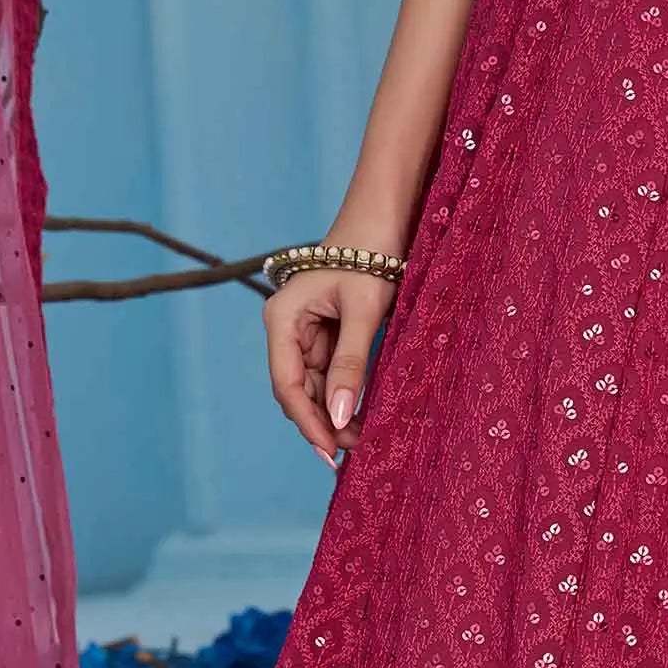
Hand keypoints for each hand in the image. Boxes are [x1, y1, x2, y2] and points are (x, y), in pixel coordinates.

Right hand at [263, 266, 397, 466]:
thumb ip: (351, 366)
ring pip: (313, 388)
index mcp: (283, 318)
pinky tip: (359, 416)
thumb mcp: (364, 312)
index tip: (331, 450)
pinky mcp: (324, 335)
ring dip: (334, 414)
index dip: (307, 421)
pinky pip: (328, 375)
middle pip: (297, 391)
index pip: (287, 384)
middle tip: (353, 450)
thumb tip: (339, 419)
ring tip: (361, 438)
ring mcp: (304, 333)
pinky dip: (343, 396)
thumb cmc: (372, 253)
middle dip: (322, 421)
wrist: (384, 217)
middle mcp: (287, 328)